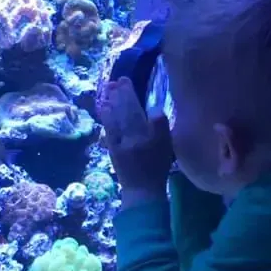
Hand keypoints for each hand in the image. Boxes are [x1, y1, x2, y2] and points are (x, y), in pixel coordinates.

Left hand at [98, 77, 173, 205]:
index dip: (129, 93)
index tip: (125, 80)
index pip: (135, 109)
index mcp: (145, 135)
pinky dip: (105, 116)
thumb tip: (154, 108)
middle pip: (123, 111)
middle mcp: (130, 137)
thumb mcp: (167, 146)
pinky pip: (107, 129)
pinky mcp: (111, 149)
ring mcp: (118, 143)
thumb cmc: (157, 167)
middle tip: (116, 80)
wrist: (142, 190)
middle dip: (119, 94)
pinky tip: (104, 108)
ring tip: (108, 89)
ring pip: (113, 118)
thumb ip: (161, 126)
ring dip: (110, 102)